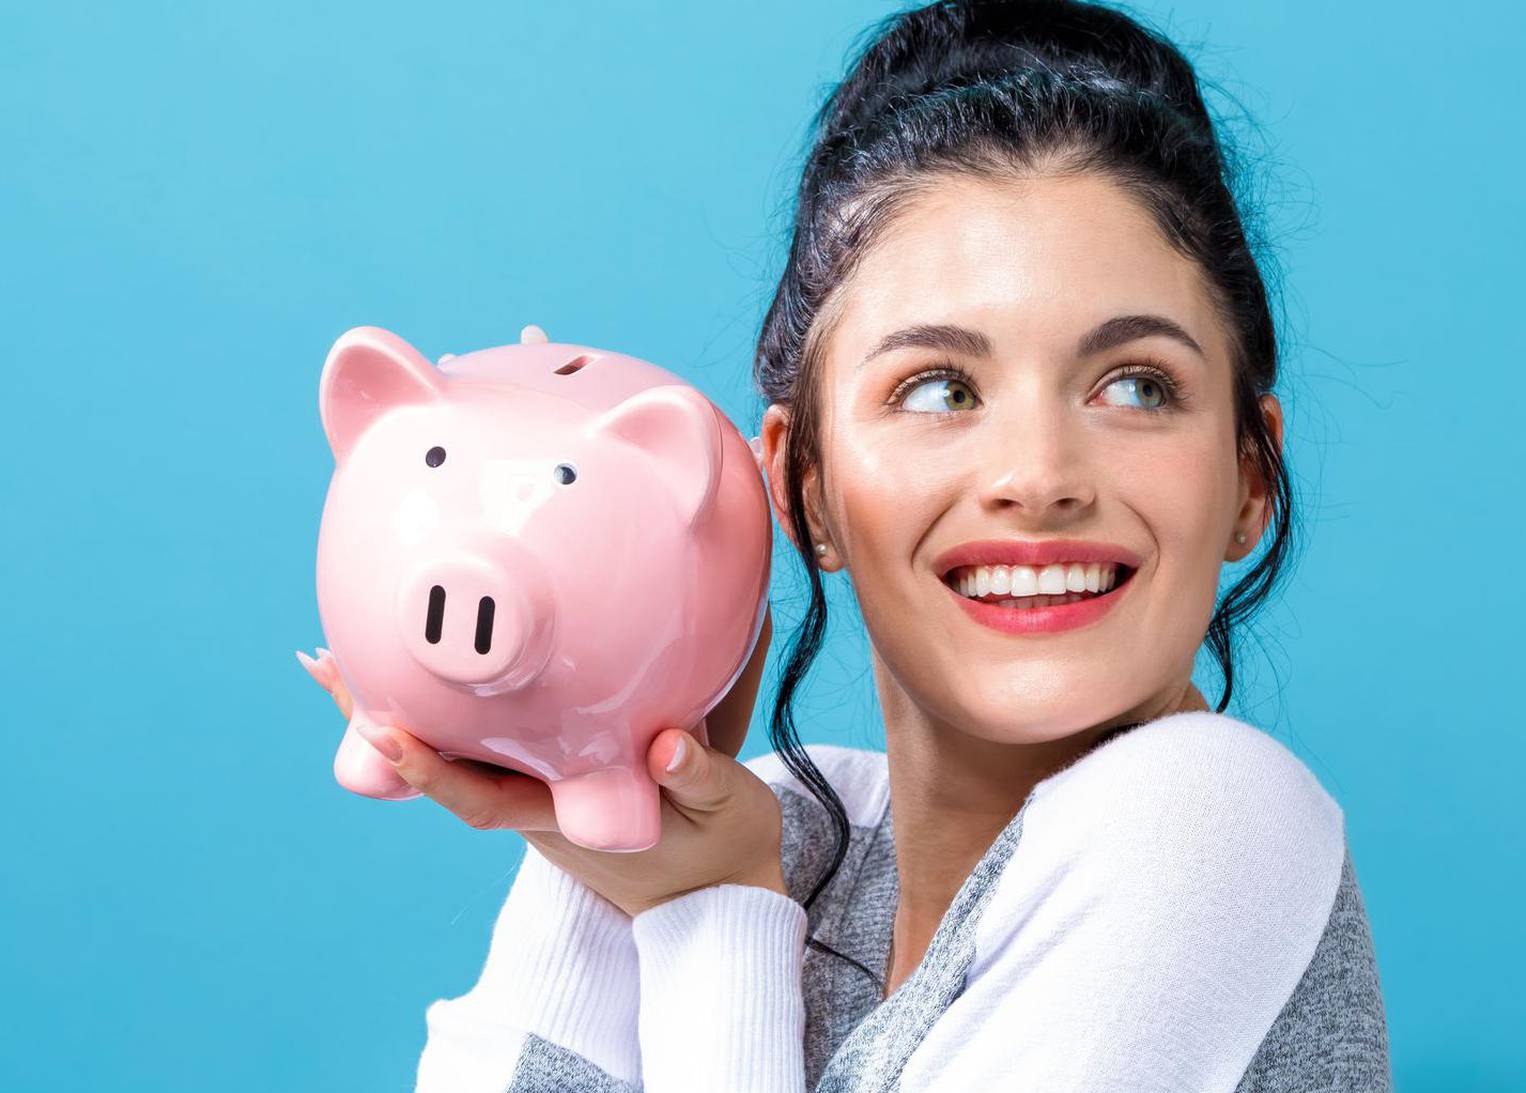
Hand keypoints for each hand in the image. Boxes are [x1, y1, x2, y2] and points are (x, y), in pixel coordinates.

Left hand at [296, 607, 784, 917]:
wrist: (718, 893)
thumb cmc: (720, 850)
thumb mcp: (726, 811)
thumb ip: (696, 776)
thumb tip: (664, 743)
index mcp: (565, 818)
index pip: (481, 798)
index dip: (428, 769)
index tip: (383, 732)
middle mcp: (534, 804)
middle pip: (439, 765)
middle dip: (377, 719)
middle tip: (325, 660)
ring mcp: (536, 789)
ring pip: (453, 746)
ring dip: (397, 703)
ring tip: (343, 650)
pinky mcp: (548, 773)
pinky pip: (481, 737)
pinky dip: (441, 702)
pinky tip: (420, 659)